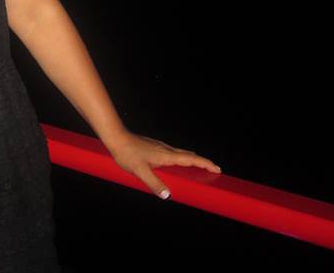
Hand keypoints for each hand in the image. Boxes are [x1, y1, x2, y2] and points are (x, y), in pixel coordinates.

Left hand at [105, 130, 221, 199]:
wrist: (116, 137)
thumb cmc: (127, 154)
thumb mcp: (140, 171)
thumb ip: (154, 183)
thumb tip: (167, 196)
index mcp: (166, 155)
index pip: (191, 159)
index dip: (205, 164)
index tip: (217, 169)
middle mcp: (166, 150)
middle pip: (189, 155)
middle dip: (202, 162)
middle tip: (213, 170)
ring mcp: (160, 147)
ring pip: (181, 153)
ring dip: (192, 160)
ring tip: (198, 168)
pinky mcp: (154, 147)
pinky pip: (173, 153)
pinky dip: (181, 158)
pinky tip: (175, 164)